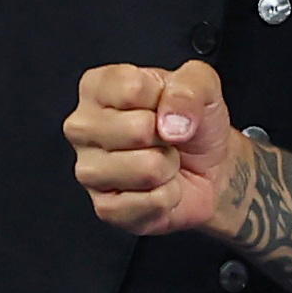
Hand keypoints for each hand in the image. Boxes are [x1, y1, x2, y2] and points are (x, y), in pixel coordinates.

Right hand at [64, 59, 244, 238]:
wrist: (208, 167)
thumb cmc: (193, 122)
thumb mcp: (202, 83)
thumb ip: (190, 86)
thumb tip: (170, 121)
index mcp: (97, 87)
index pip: (132, 89)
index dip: (164, 100)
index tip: (164, 106)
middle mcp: (83, 127)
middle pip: (138, 130)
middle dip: (167, 137)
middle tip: (165, 138)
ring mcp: (88, 171)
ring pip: (146, 168)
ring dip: (168, 167)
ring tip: (162, 161)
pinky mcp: (105, 208)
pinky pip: (151, 202)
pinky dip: (169, 196)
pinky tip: (159, 186)